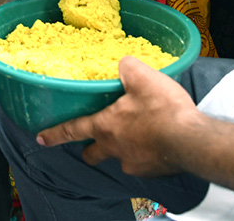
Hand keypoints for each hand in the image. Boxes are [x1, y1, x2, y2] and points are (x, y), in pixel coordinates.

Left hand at [37, 56, 200, 175]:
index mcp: (106, 126)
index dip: (55, 134)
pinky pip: (143, 163)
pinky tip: (156, 142)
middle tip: (93, 143)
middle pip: (93, 154)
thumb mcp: (143, 77)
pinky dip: (145, 154)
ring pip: (119, 157)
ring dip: (122, 149)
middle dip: (89, 150)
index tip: (41, 139)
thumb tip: (123, 63)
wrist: (192, 140)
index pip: (73, 130)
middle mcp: (115, 148)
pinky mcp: (152, 171)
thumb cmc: (163, 110)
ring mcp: (133, 162)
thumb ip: (127, 67)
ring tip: (136, 136)